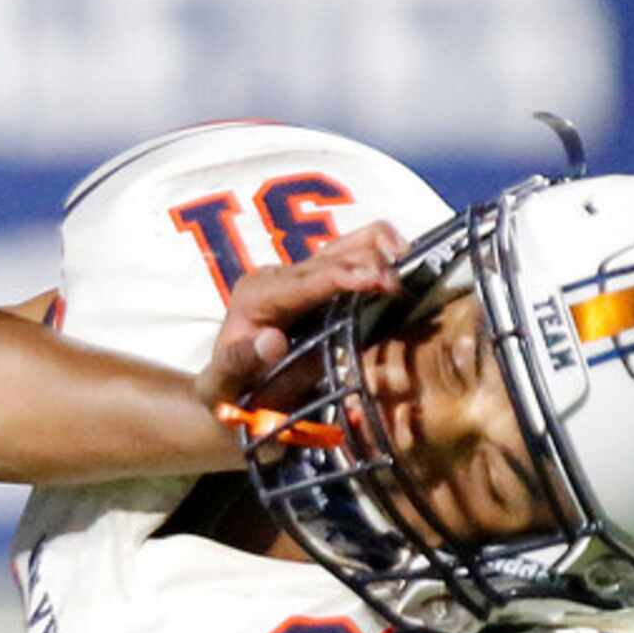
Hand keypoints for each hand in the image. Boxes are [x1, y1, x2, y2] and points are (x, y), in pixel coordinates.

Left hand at [197, 223, 401, 412]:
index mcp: (257, 296)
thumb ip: (241, 363)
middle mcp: (280, 277)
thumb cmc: (229, 389)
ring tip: (410, 269)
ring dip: (382, 250)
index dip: (345, 276)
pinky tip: (406, 270)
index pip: (306, 280)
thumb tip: (270, 340)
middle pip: (335, 255)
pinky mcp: (322, 283)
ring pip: (350, 243)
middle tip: (401, 290)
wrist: (232, 388)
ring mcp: (303, 276)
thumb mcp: (223, 384)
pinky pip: (358, 256)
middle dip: (371, 265)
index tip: (379, 282)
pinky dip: (384, 257)